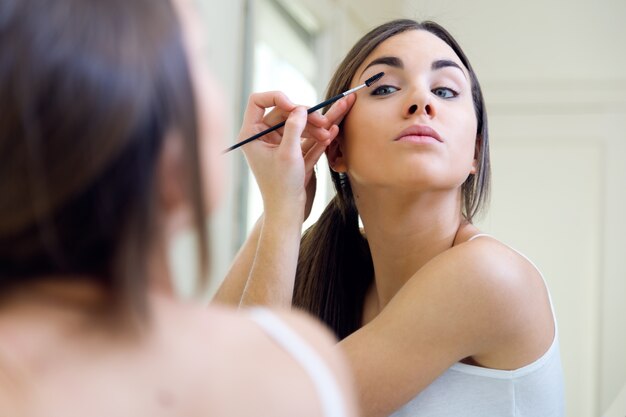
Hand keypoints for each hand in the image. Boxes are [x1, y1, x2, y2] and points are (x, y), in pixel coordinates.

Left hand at [239, 91, 354, 218]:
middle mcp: (262, 137)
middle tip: (323, 122)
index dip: (277, 98)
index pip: (258, 101)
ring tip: (329, 132)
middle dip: (305, 116)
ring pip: (297, 125)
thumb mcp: (288, 154)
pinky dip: (316, 136)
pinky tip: (331, 132)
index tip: (295, 107)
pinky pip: (303, 139)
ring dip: (314, 127)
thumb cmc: (282, 186)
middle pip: (284, 113)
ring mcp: (277, 145)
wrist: (288, 211)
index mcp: (251, 135)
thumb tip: (301, 108)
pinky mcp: (290, 153)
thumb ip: (294, 128)